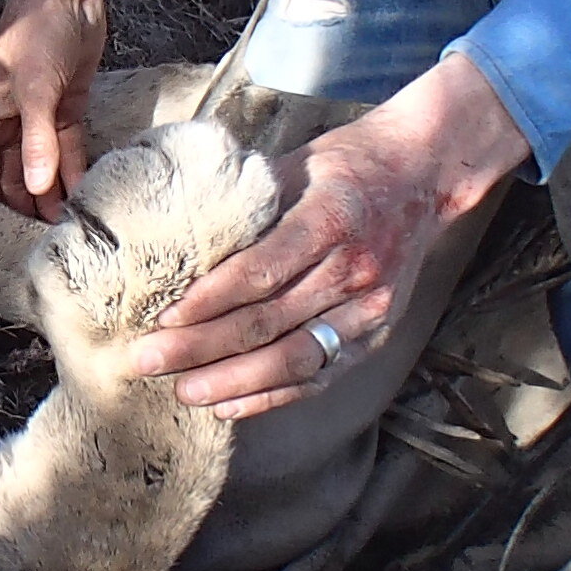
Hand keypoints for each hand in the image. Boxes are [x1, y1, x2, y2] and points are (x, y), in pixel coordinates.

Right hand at [0, 0, 110, 216]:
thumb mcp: (36, 87)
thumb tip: (38, 187)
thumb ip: (37, 139)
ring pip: (42, 165)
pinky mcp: (67, 108)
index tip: (8, 235)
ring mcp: (38, 116)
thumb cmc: (36, 31)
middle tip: (47, 238)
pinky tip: (85, 192)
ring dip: (53, 192)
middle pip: (11, 175)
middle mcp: (8, 121)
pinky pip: (68, 149)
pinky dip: (75, 169)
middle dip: (26, 204)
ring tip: (70, 224)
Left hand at [138, 52, 526, 418]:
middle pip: (268, 322)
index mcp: (332, 217)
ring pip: (293, 359)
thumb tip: (176, 242)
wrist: (425, 172)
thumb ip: (245, 206)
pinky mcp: (378, 333)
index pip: (260, 271)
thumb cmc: (346, 163)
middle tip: (146, 361)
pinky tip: (229, 406)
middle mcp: (356, 268)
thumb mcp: (294, 163)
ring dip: (232, 383)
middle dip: (200, 349)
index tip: (161, 318)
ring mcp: (372, 308)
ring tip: (182, 392)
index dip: (207, 301)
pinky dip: (273, 396)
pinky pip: (320, 376)